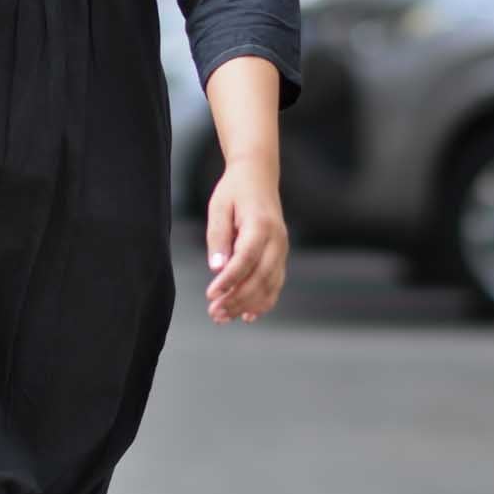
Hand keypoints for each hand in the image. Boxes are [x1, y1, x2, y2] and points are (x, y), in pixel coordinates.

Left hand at [205, 158, 288, 324]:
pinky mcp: (280, 256)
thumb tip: (216, 268)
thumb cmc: (235, 191)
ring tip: (223, 317)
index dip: (229, 280)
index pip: (245, 258)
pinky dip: (264, 302)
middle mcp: (276, 239)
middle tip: (215, 313)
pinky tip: (248, 315)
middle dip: (237, 299)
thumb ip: (218, 237)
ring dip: (247, 304)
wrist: (258, 177)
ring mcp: (282, 249)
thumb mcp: (219, 207)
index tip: (211, 294)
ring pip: (269, 284)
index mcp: (260, 224)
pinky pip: (276, 283)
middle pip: (260, 277)